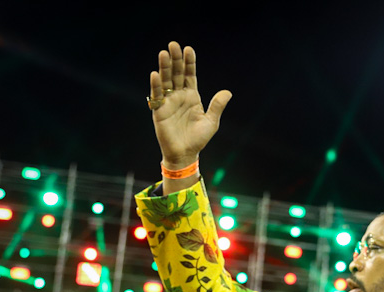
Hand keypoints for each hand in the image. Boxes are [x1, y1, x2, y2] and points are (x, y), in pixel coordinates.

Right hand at [149, 41, 231, 168]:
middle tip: (173, 44)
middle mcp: (179, 96)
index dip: (189, 63)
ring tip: (164, 53)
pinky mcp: (159, 111)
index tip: (189, 49)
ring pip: (166, 81)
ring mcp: (168, 102)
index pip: (189, 75)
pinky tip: (155, 74)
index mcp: (192, 96)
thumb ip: (217, 106)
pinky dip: (156, 85)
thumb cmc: (198, 139)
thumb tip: (228, 92)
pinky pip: (157, 96)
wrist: (185, 154)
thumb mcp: (211, 121)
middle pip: (176, 74)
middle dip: (175, 59)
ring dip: (164, 67)